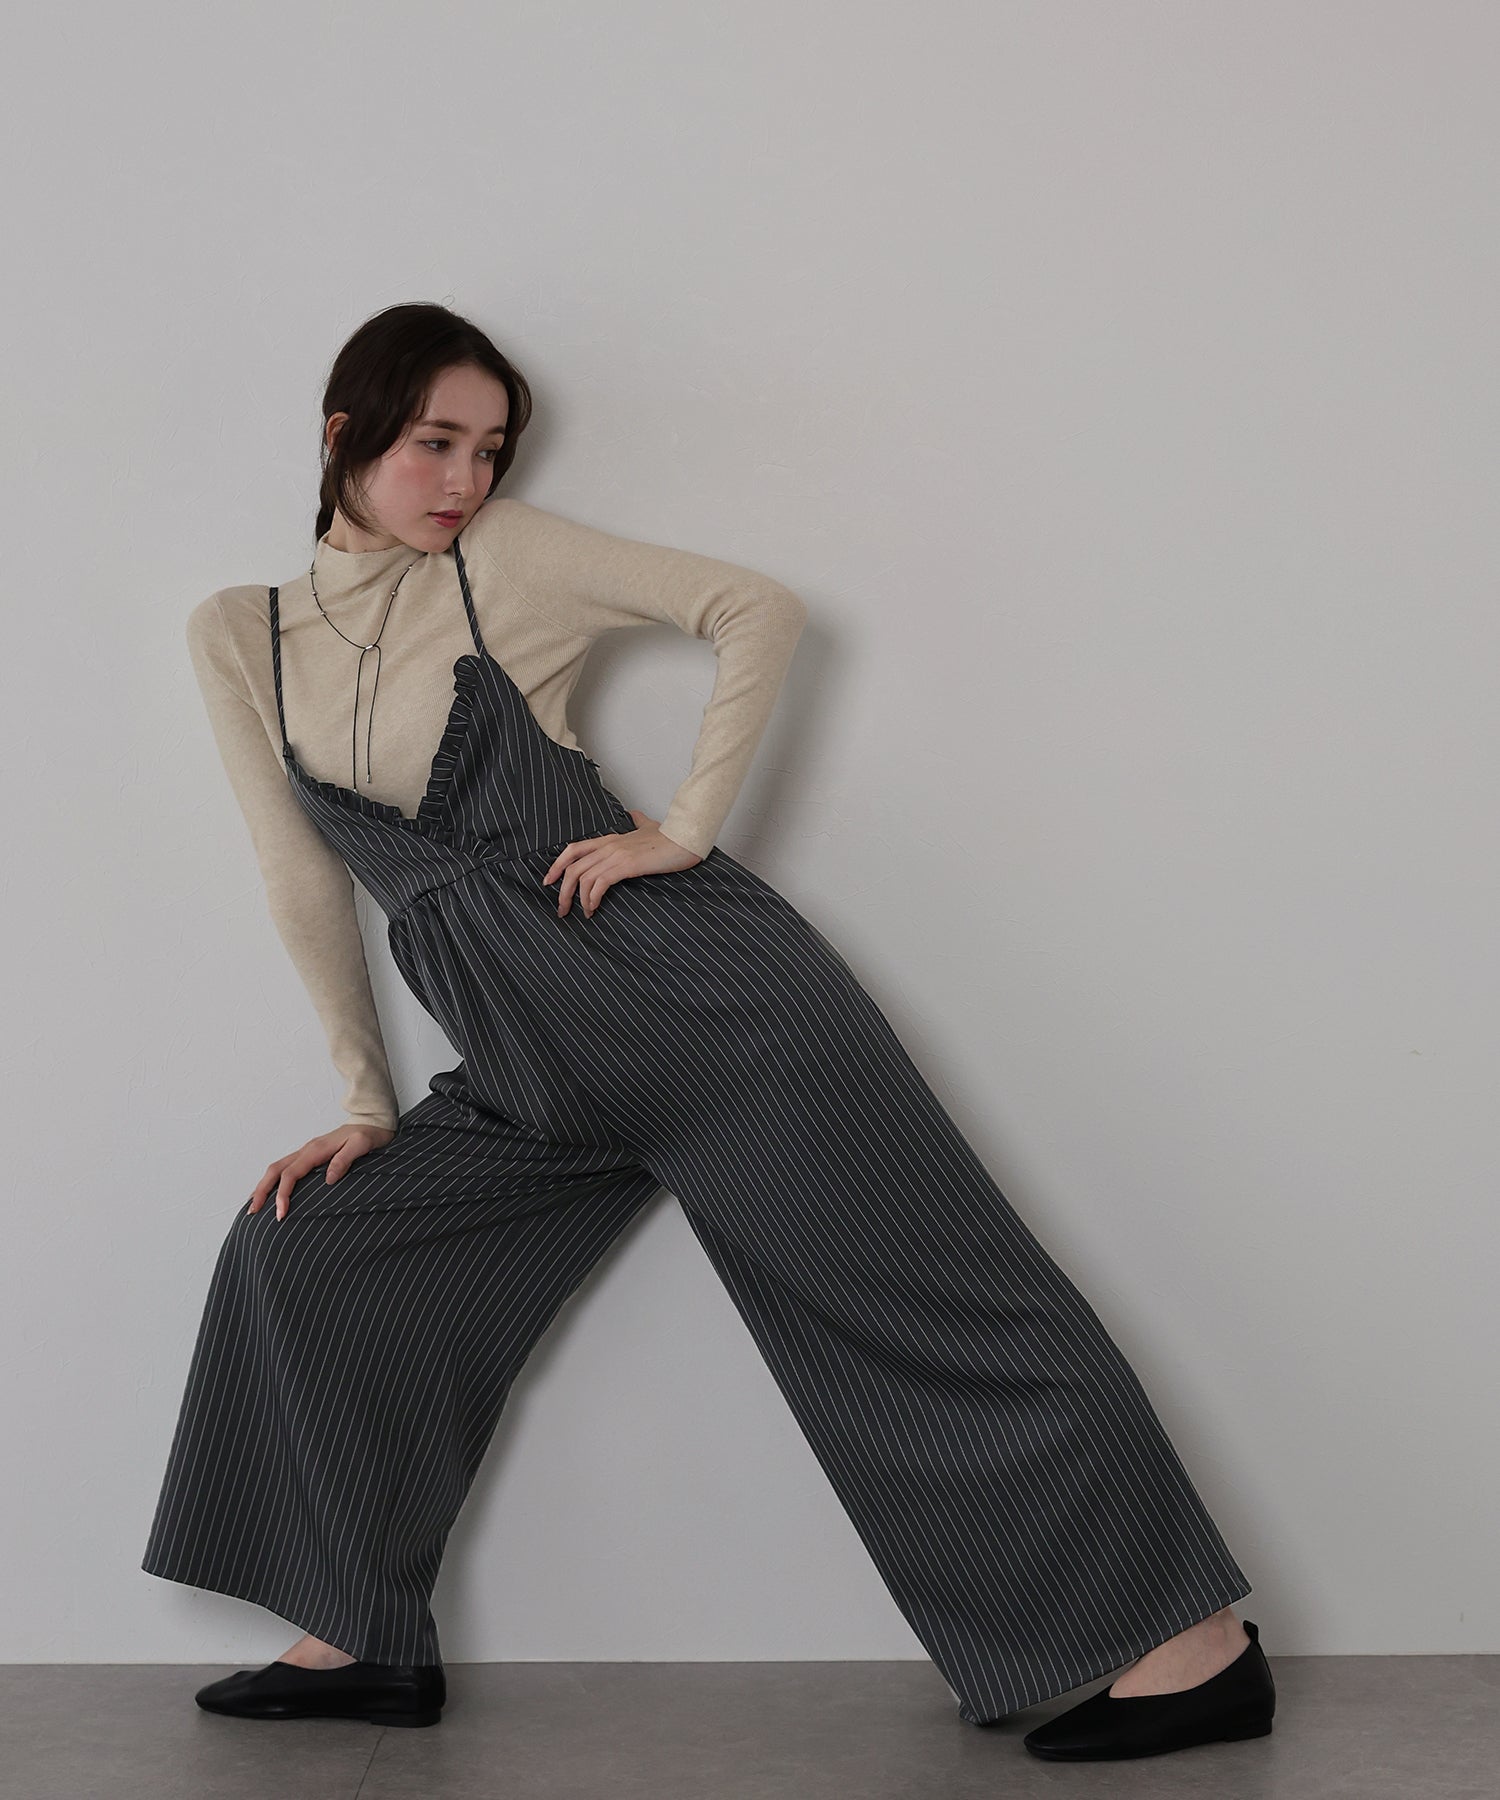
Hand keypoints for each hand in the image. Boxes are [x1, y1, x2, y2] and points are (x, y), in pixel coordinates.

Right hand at [247, 1122, 396, 1221]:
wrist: (372, 1121)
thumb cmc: (369, 1134)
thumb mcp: (361, 1145)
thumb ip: (345, 1159)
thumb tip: (328, 1178)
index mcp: (316, 1150)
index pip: (291, 1174)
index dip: (282, 1194)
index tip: (281, 1213)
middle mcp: (307, 1150)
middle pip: (275, 1170)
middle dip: (261, 1191)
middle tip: (252, 1212)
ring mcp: (307, 1152)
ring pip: (277, 1168)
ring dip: (263, 1186)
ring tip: (254, 1205)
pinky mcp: (310, 1155)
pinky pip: (286, 1168)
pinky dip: (273, 1180)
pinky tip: (271, 1192)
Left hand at [543, 808, 702, 917]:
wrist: (685, 839)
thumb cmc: (670, 837)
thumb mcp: (649, 826)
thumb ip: (638, 821)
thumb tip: (633, 814)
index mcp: (609, 838)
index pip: (573, 849)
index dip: (557, 865)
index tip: (549, 882)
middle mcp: (608, 845)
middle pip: (572, 867)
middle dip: (563, 891)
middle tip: (562, 909)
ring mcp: (616, 855)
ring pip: (583, 877)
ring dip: (577, 899)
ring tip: (582, 913)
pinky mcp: (627, 865)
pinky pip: (599, 883)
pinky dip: (592, 898)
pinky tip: (594, 909)